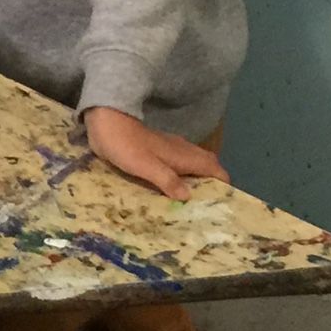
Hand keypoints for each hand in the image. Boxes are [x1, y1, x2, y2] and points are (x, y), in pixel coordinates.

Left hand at [83, 106, 227, 200]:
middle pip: (208, 167)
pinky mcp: (157, 150)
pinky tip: (170, 191)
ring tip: (191, 205)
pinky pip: (178, 165)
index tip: (222, 205)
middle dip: (212, 186)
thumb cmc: (126, 145)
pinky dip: (181, 177)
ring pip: (193, 166)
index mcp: (184, 156)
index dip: (224, 186)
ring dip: (196, 182)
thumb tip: (188, 197)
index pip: (216, 169)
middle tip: (206, 209)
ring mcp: (170, 149)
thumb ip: (168, 181)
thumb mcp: (146, 166)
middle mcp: (182, 152)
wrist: (106, 121)